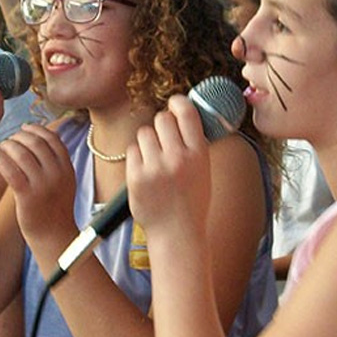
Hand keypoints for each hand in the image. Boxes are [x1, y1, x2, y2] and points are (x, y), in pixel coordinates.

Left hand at [0, 123, 76, 241]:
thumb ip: (55, 162)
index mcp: (67, 168)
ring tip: (3, 146)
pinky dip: (2, 162)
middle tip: (11, 138)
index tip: (25, 127)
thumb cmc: (54, 208)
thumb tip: (37, 139)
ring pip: (23, 154)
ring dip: (10, 146)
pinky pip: (11, 172)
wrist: (54, 236)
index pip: (53, 139)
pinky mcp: (27, 197)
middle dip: (21, 136)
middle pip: (36, 143)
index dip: (37, 129)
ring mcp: (43, 186)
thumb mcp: (64, 182)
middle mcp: (57, 174)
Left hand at [126, 95, 211, 239]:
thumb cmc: (191, 201)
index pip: (187, 112)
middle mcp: (178, 158)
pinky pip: (132, 150)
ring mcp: (155, 168)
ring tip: (155, 159)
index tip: (174, 104)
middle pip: (162, 119)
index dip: (178, 102)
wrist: (177, 234)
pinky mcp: (136, 177)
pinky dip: (137, 157)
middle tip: (164, 138)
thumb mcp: (203, 170)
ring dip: (148, 141)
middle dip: (162, 124)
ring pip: (144, 133)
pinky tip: (146, 171)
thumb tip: (181, 112)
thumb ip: (193, 143)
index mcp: (198, 154)